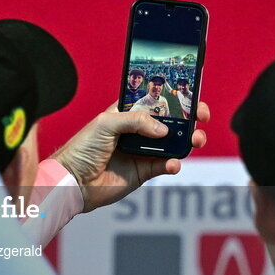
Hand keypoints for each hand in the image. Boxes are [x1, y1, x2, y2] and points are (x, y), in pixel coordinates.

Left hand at [51, 101, 209, 212]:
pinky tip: (173, 163)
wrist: (73, 182)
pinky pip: (166, 165)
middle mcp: (137, 131)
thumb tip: (164, 130)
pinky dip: (174, 163)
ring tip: (195, 140)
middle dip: (189, 117)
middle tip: (201, 117)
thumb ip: (136, 120)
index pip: (154, 100)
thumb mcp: (106, 124)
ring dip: (188, 140)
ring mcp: (142, 151)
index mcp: (126, 113)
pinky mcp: (144, 171)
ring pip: (173, 143)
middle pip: (170, 121)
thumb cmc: (82, 148)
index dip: (173, 96)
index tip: (191, 93)